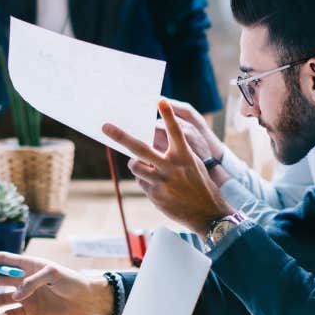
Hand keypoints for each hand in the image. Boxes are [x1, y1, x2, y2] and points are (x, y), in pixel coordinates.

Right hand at [0, 252, 112, 314]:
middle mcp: (22, 280)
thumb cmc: (72, 281)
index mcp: (27, 266)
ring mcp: (25, 296)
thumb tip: (16, 295)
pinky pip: (12, 314)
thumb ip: (33, 281)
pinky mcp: (30, 312)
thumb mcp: (54, 274)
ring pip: (1, 298)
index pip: (2, 260)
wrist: (85, 301)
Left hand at [103, 98, 232, 236]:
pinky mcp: (155, 195)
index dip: (168, 116)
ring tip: (149, 169)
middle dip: (121, 136)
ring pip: (136, 166)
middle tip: (106, 127)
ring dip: (137, 165)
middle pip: (141, 148)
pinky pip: (141, 182)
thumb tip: (150, 142)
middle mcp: (172, 167)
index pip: (176, 132)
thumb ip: (174, 152)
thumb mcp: (193, 164)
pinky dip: (146, 182)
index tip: (160, 101)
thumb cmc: (200, 184)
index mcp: (185, 156)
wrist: (208, 214)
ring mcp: (162, 182)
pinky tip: (160, 188)